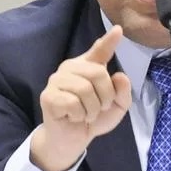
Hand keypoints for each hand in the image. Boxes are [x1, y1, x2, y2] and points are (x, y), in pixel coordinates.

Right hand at [31, 25, 131, 170]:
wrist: (73, 140)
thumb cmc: (93, 118)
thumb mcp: (116, 107)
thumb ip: (122, 92)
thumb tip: (120, 76)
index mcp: (88, 67)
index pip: (99, 51)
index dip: (109, 41)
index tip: (119, 30)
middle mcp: (70, 68)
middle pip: (97, 73)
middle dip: (105, 96)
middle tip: (100, 108)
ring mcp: (56, 81)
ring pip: (85, 90)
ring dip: (92, 109)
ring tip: (86, 114)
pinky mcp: (48, 96)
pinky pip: (72, 103)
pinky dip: (79, 115)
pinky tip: (74, 117)